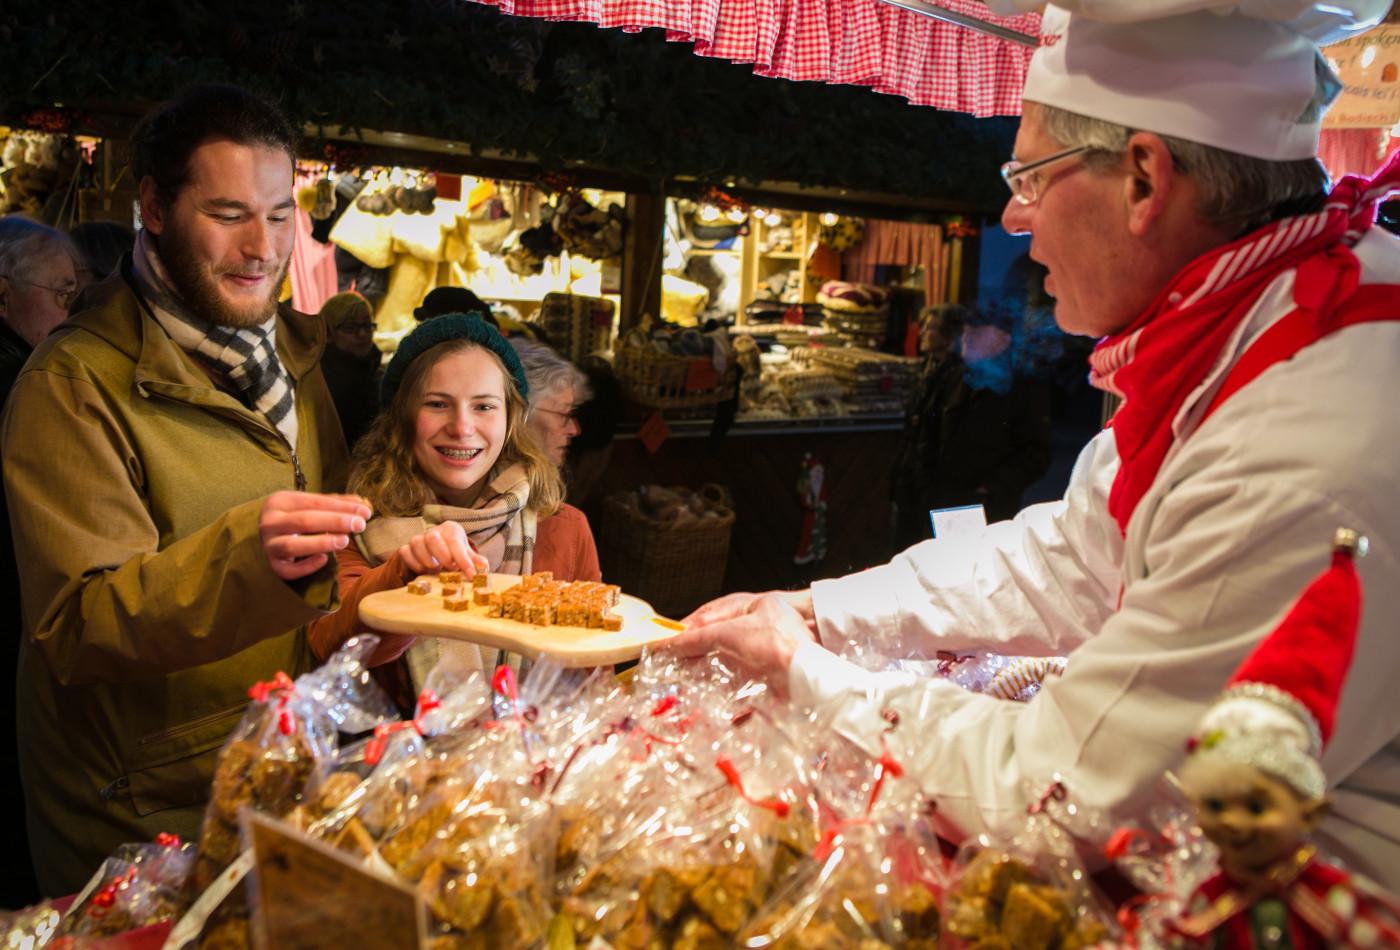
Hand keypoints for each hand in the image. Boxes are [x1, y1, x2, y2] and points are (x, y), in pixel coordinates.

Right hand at [260, 492, 370, 580]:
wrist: (269, 537)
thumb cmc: (295, 518)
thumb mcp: (310, 506)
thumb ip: (336, 504)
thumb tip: (363, 504)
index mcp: (280, 501)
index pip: (315, 502)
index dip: (342, 506)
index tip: (365, 511)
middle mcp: (270, 522)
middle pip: (304, 521)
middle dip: (335, 522)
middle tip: (359, 524)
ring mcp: (269, 545)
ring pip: (292, 545)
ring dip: (320, 543)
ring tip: (344, 541)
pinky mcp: (273, 566)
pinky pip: (288, 570)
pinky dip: (306, 566)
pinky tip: (324, 559)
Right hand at [398, 521, 489, 575]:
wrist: (438, 551)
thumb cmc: (454, 552)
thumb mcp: (466, 554)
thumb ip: (475, 561)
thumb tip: (484, 567)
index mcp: (450, 529)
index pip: (455, 542)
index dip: (463, 560)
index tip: (470, 575)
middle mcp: (433, 531)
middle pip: (432, 538)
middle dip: (443, 556)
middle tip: (450, 568)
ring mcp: (418, 538)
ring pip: (416, 544)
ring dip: (427, 560)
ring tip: (436, 569)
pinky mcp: (406, 548)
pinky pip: (405, 552)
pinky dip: (414, 564)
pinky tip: (423, 571)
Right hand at [665, 592, 817, 688]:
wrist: (809, 677)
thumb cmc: (777, 645)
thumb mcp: (730, 634)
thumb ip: (699, 637)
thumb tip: (673, 642)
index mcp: (756, 605)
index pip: (711, 613)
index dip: (686, 627)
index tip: (664, 641)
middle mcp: (762, 624)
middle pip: (719, 634)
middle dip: (695, 646)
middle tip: (671, 657)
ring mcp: (767, 649)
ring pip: (728, 654)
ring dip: (707, 665)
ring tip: (686, 672)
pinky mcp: (769, 672)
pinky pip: (740, 675)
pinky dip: (724, 682)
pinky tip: (712, 687)